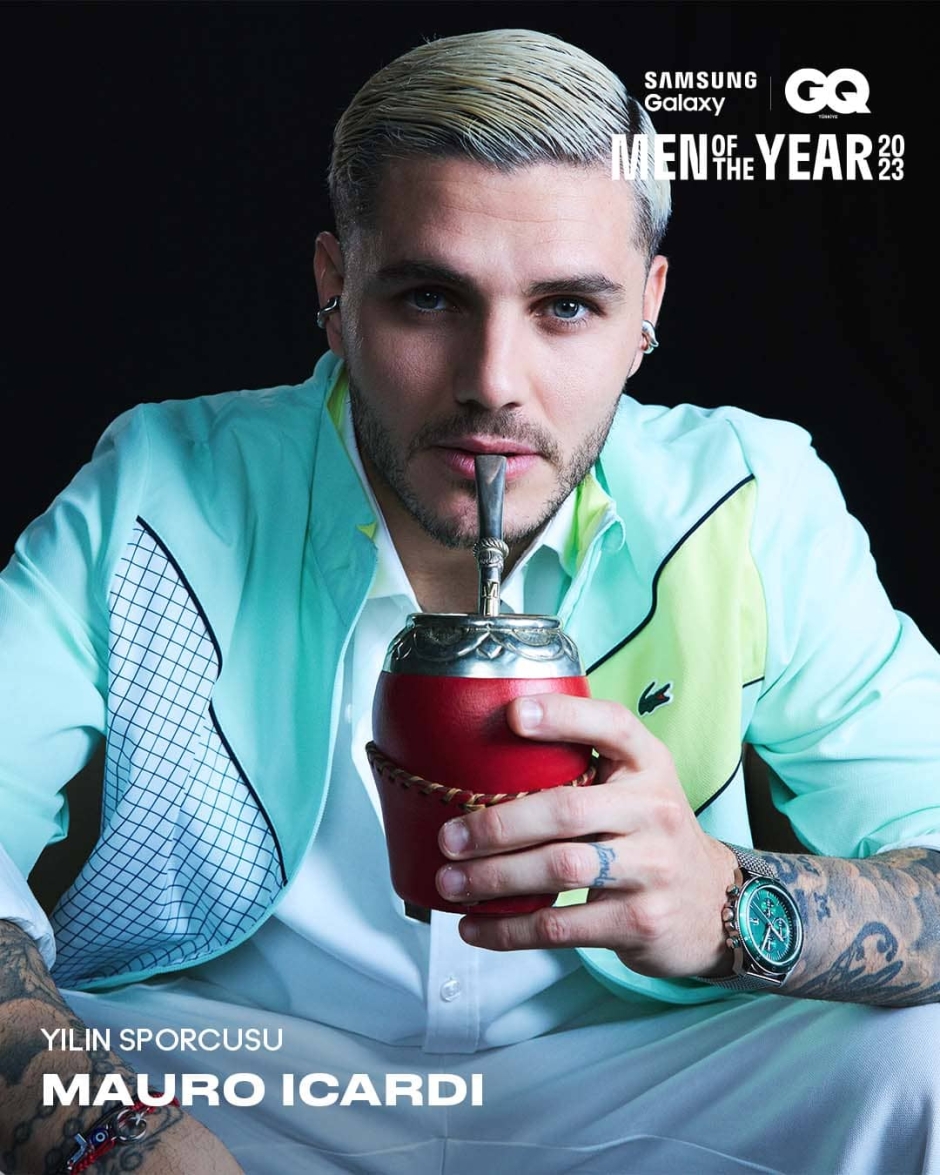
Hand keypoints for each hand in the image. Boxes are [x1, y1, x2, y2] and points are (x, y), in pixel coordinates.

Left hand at [435, 693, 737, 978]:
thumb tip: (482, 755)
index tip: (512, 715)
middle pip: (566, 810)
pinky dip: (510, 928)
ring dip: (495, 878)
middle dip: (497, 824)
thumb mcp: (634, 786)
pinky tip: (475, 926)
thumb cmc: (647, 833)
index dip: (562, 717)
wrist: (714, 904)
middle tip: (450, 837)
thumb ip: (583, 765)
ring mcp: (652, 868)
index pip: (612, 726)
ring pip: (560, 868)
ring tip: (450, 882)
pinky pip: (562, 925)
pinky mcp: (640, 921)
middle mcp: (655, 810)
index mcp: (649, 764)